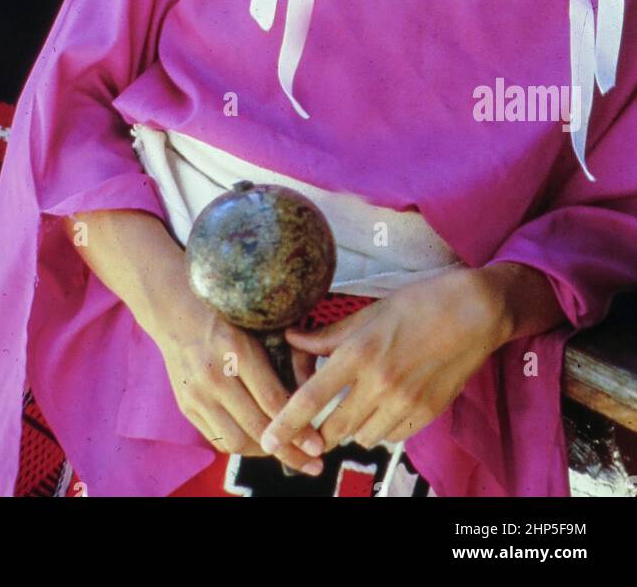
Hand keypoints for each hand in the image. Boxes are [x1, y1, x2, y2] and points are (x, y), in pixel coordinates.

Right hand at [147, 261, 326, 474]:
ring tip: (286, 452)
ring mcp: (196, 393)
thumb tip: (310, 400)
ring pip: (237, 440)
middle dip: (289, 450)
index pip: (272, 400)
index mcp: (237, 349)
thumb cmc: (227, 315)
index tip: (318, 445)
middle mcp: (214, 374)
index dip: (299, 428)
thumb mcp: (257, 327)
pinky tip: (259, 442)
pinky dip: (242, 445)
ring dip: (265, 451)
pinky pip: (218, 438)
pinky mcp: (186, 406)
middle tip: (312, 461)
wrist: (177, 311)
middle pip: (257, 427)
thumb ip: (281, 359)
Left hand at [259, 269, 509, 458]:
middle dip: (320, 430)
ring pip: (362, 437)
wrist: (475, 313)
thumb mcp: (371, 312)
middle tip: (320, 418)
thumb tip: (293, 336)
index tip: (268, 440)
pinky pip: (391, 437)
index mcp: (359, 353)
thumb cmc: (421, 303)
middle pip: (333, 429)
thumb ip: (329, 333)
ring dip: (353, 427)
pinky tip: (386, 405)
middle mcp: (379, 383)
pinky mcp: (426, 415)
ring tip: (360, 402)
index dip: (285, 424)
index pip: (311, 398)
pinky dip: (381, 428)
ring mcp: (404, 403)